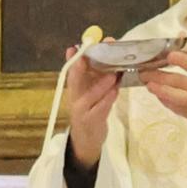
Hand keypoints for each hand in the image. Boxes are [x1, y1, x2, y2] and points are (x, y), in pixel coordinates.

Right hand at [60, 48, 125, 163]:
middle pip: (76, 80)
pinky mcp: (91, 122)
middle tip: (93, 53)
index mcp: (74, 88)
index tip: (77, 46)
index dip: (73, 58)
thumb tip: (98, 55)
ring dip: (101, 84)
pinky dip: (108, 100)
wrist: (86, 140)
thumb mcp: (88, 92)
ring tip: (112, 74)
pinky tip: (115, 92)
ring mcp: (81, 111)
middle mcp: (74, 98)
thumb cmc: (89, 111)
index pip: (71, 71)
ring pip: (90, 95)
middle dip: (84, 65)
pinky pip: (100, 109)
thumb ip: (91, 75)